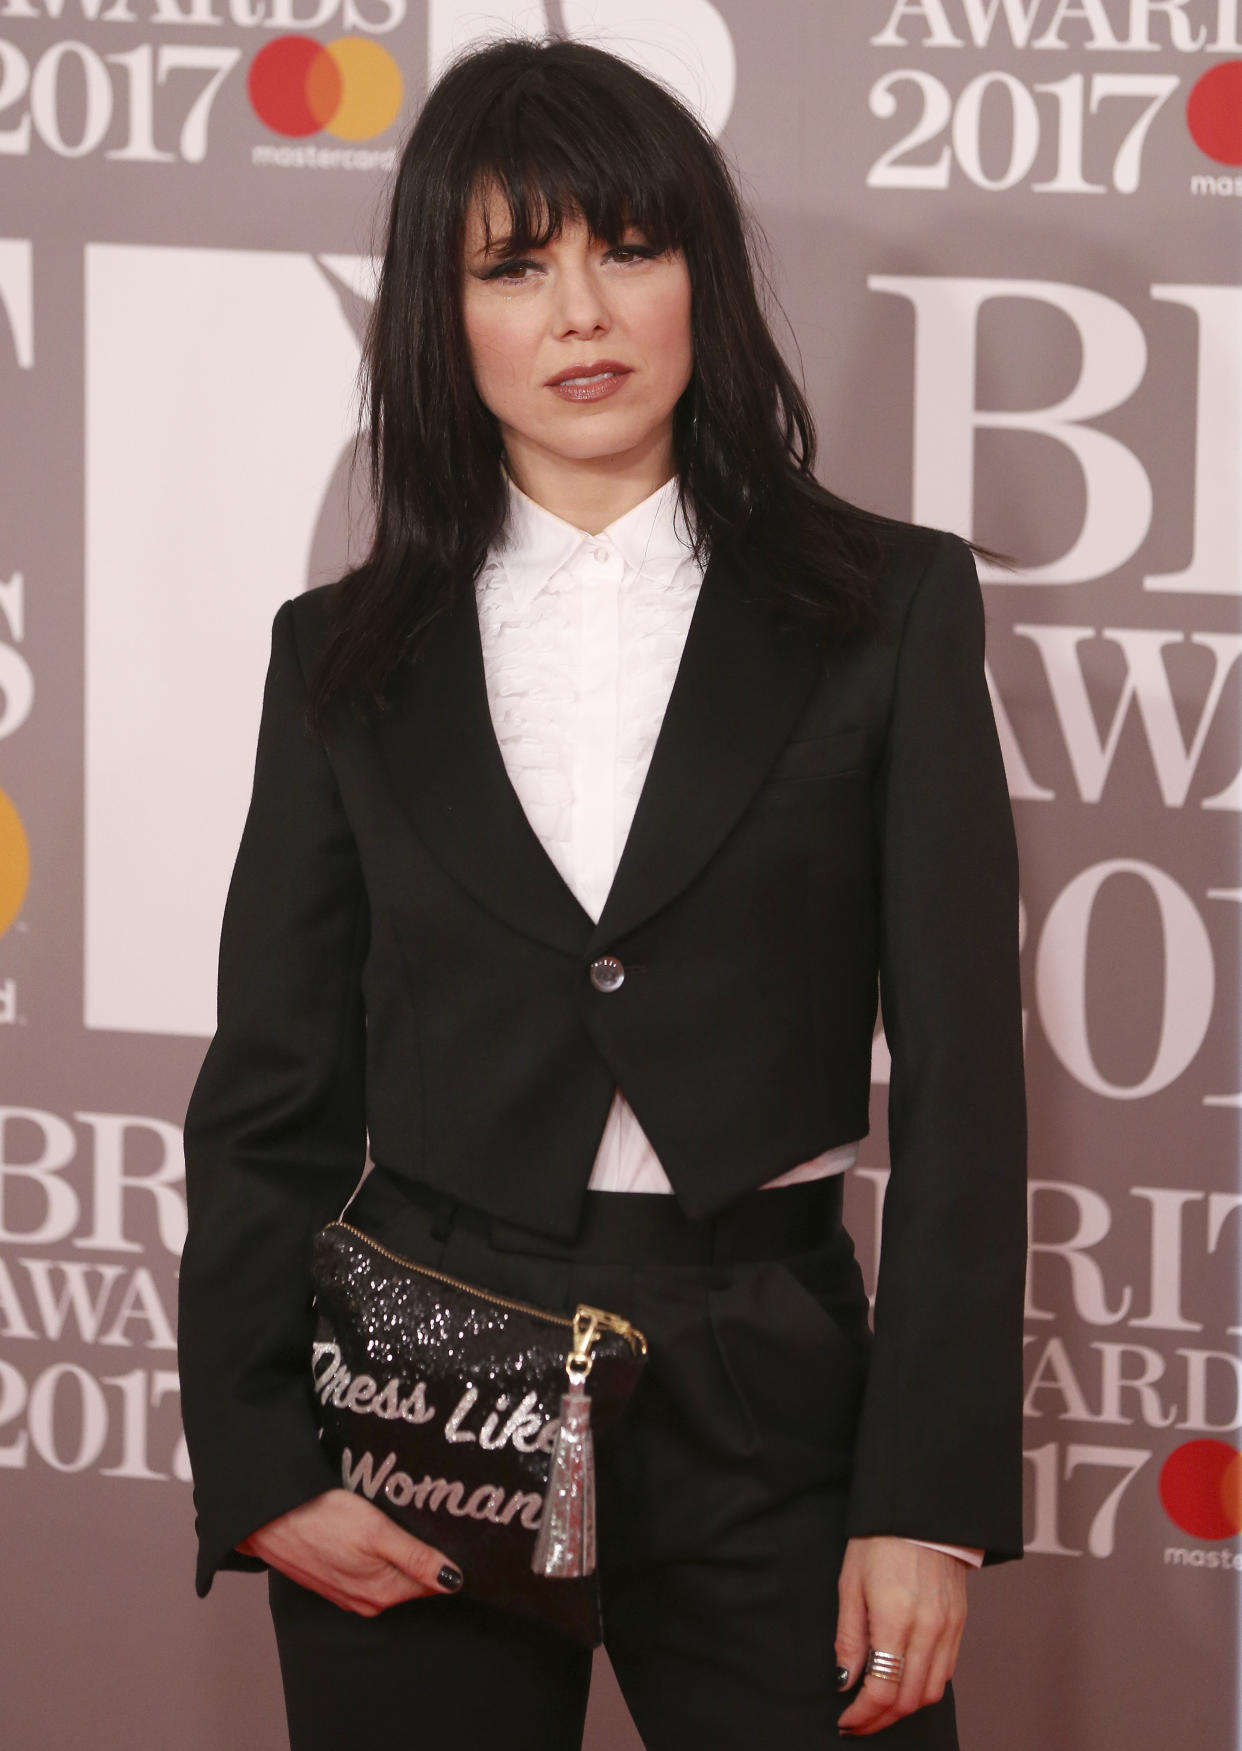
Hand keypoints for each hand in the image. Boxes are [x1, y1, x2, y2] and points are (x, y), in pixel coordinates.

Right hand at [237, 1489, 464, 1616]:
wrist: (268, 1520)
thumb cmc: (322, 1519)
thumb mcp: (377, 1532)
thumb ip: (416, 1558)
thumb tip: (454, 1581)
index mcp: (383, 1593)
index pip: (432, 1582)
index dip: (444, 1556)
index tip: (449, 1533)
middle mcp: (367, 1601)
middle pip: (411, 1579)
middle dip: (422, 1555)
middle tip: (423, 1520)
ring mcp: (348, 1594)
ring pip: (388, 1574)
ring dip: (398, 1554)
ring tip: (397, 1524)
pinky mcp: (332, 1582)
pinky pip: (366, 1572)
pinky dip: (375, 1555)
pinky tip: (369, 1534)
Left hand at [834, 1536, 966, 1735]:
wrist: (922, 1512)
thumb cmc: (880, 1540)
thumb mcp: (851, 1584)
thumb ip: (849, 1637)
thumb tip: (845, 1679)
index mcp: (895, 1619)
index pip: (882, 1690)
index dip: (863, 1714)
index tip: (846, 1720)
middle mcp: (927, 1630)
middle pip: (908, 1700)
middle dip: (881, 1719)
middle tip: (859, 1721)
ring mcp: (948, 1628)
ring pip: (930, 1692)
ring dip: (904, 1708)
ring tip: (880, 1707)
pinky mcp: (960, 1624)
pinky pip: (945, 1672)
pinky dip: (924, 1688)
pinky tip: (905, 1683)